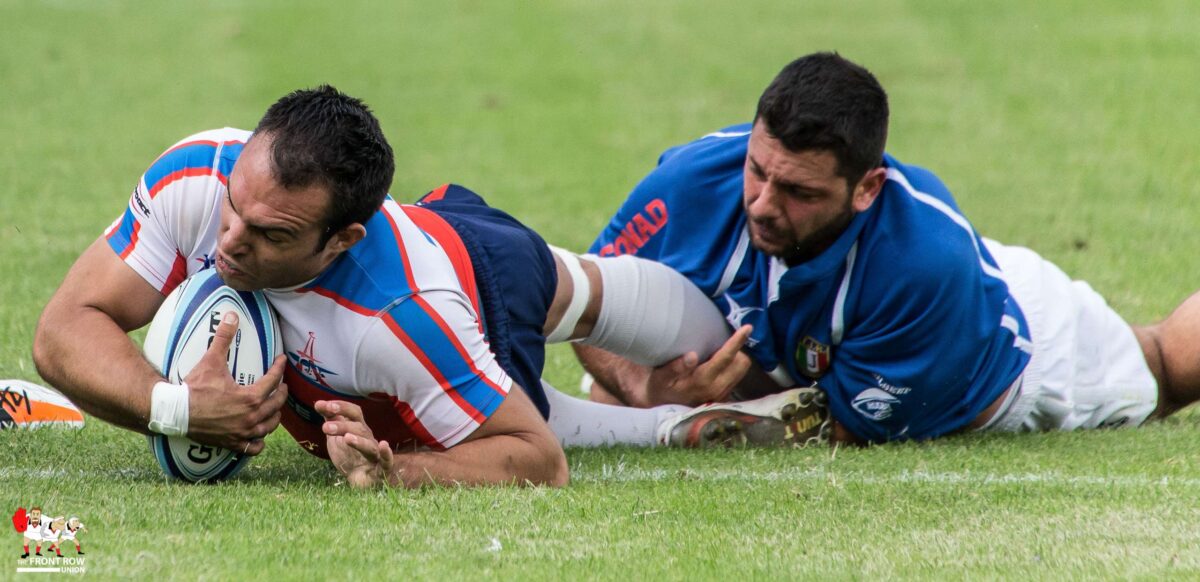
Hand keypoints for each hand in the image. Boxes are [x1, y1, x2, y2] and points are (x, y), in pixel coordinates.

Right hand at [184, 312, 287, 454]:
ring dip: (274, 415)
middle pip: (277, 404)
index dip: (279, 367)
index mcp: (251, 397)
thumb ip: (223, 338)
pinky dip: (259, 441)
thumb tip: (232, 314)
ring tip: (273, 407)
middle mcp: (251, 417)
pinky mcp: (233, 443)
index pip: (274, 380)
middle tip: (280, 384)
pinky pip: (254, 447)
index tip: (281, 359)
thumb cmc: (194, 387)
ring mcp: (243, 432)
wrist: (175, 412)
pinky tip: (259, 434)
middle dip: (281, 392)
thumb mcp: (211, 361)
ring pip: (269, 426)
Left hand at [316, 400, 395, 487]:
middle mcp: (368, 438)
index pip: (353, 412)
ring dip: (358, 441)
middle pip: (358, 429)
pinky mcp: (381, 470)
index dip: (340, 407)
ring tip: (346, 438)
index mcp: (359, 429)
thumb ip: (331, 420)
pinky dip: (387, 454)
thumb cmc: (349, 455)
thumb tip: (319, 403)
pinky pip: (387, 461)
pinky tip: (384, 445)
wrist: (361, 480)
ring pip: (368, 445)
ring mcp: (375, 453)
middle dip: (342, 426)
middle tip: (325, 428)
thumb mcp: (336, 437)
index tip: (321, 405)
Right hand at [642, 325, 753, 405]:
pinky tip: (719, 363)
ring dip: (737, 358)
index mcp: (702, 380)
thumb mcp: (661, 377)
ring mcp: (722, 393)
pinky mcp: (724, 396)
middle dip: (738, 350)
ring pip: (742, 370)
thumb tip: (692, 355)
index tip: (747, 327)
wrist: (663, 407)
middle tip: (722, 342)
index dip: (736, 341)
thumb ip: (675, 367)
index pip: (725, 358)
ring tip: (720, 351)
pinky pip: (737, 376)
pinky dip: (733, 366)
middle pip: (742, 363)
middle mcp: (717, 388)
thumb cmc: (661, 386)